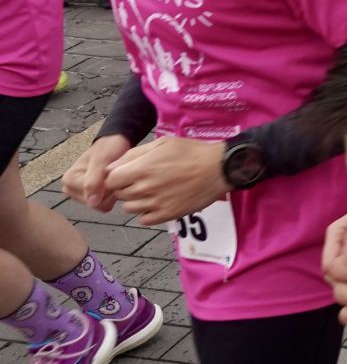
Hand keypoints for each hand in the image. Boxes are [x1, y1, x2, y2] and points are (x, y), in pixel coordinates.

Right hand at [63, 135, 131, 211]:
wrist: (114, 143)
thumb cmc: (108, 148)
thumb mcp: (102, 160)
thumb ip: (94, 180)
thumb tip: (91, 203)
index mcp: (69, 180)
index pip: (90, 198)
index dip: (106, 188)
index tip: (111, 174)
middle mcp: (70, 189)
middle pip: (94, 204)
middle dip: (109, 192)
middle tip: (114, 176)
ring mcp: (79, 194)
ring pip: (100, 206)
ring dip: (112, 193)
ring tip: (114, 178)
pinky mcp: (90, 197)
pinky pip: (104, 204)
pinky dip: (113, 196)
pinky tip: (115, 183)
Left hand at [102, 137, 227, 226]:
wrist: (219, 168)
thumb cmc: (191, 152)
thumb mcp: (162, 144)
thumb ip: (134, 154)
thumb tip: (112, 167)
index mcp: (141, 169)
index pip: (109, 180)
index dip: (116, 177)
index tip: (127, 174)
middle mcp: (144, 188)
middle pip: (119, 194)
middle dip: (127, 187)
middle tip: (144, 180)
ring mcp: (155, 204)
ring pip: (129, 208)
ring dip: (136, 201)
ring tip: (153, 191)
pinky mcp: (166, 215)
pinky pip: (144, 219)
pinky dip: (147, 212)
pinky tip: (159, 202)